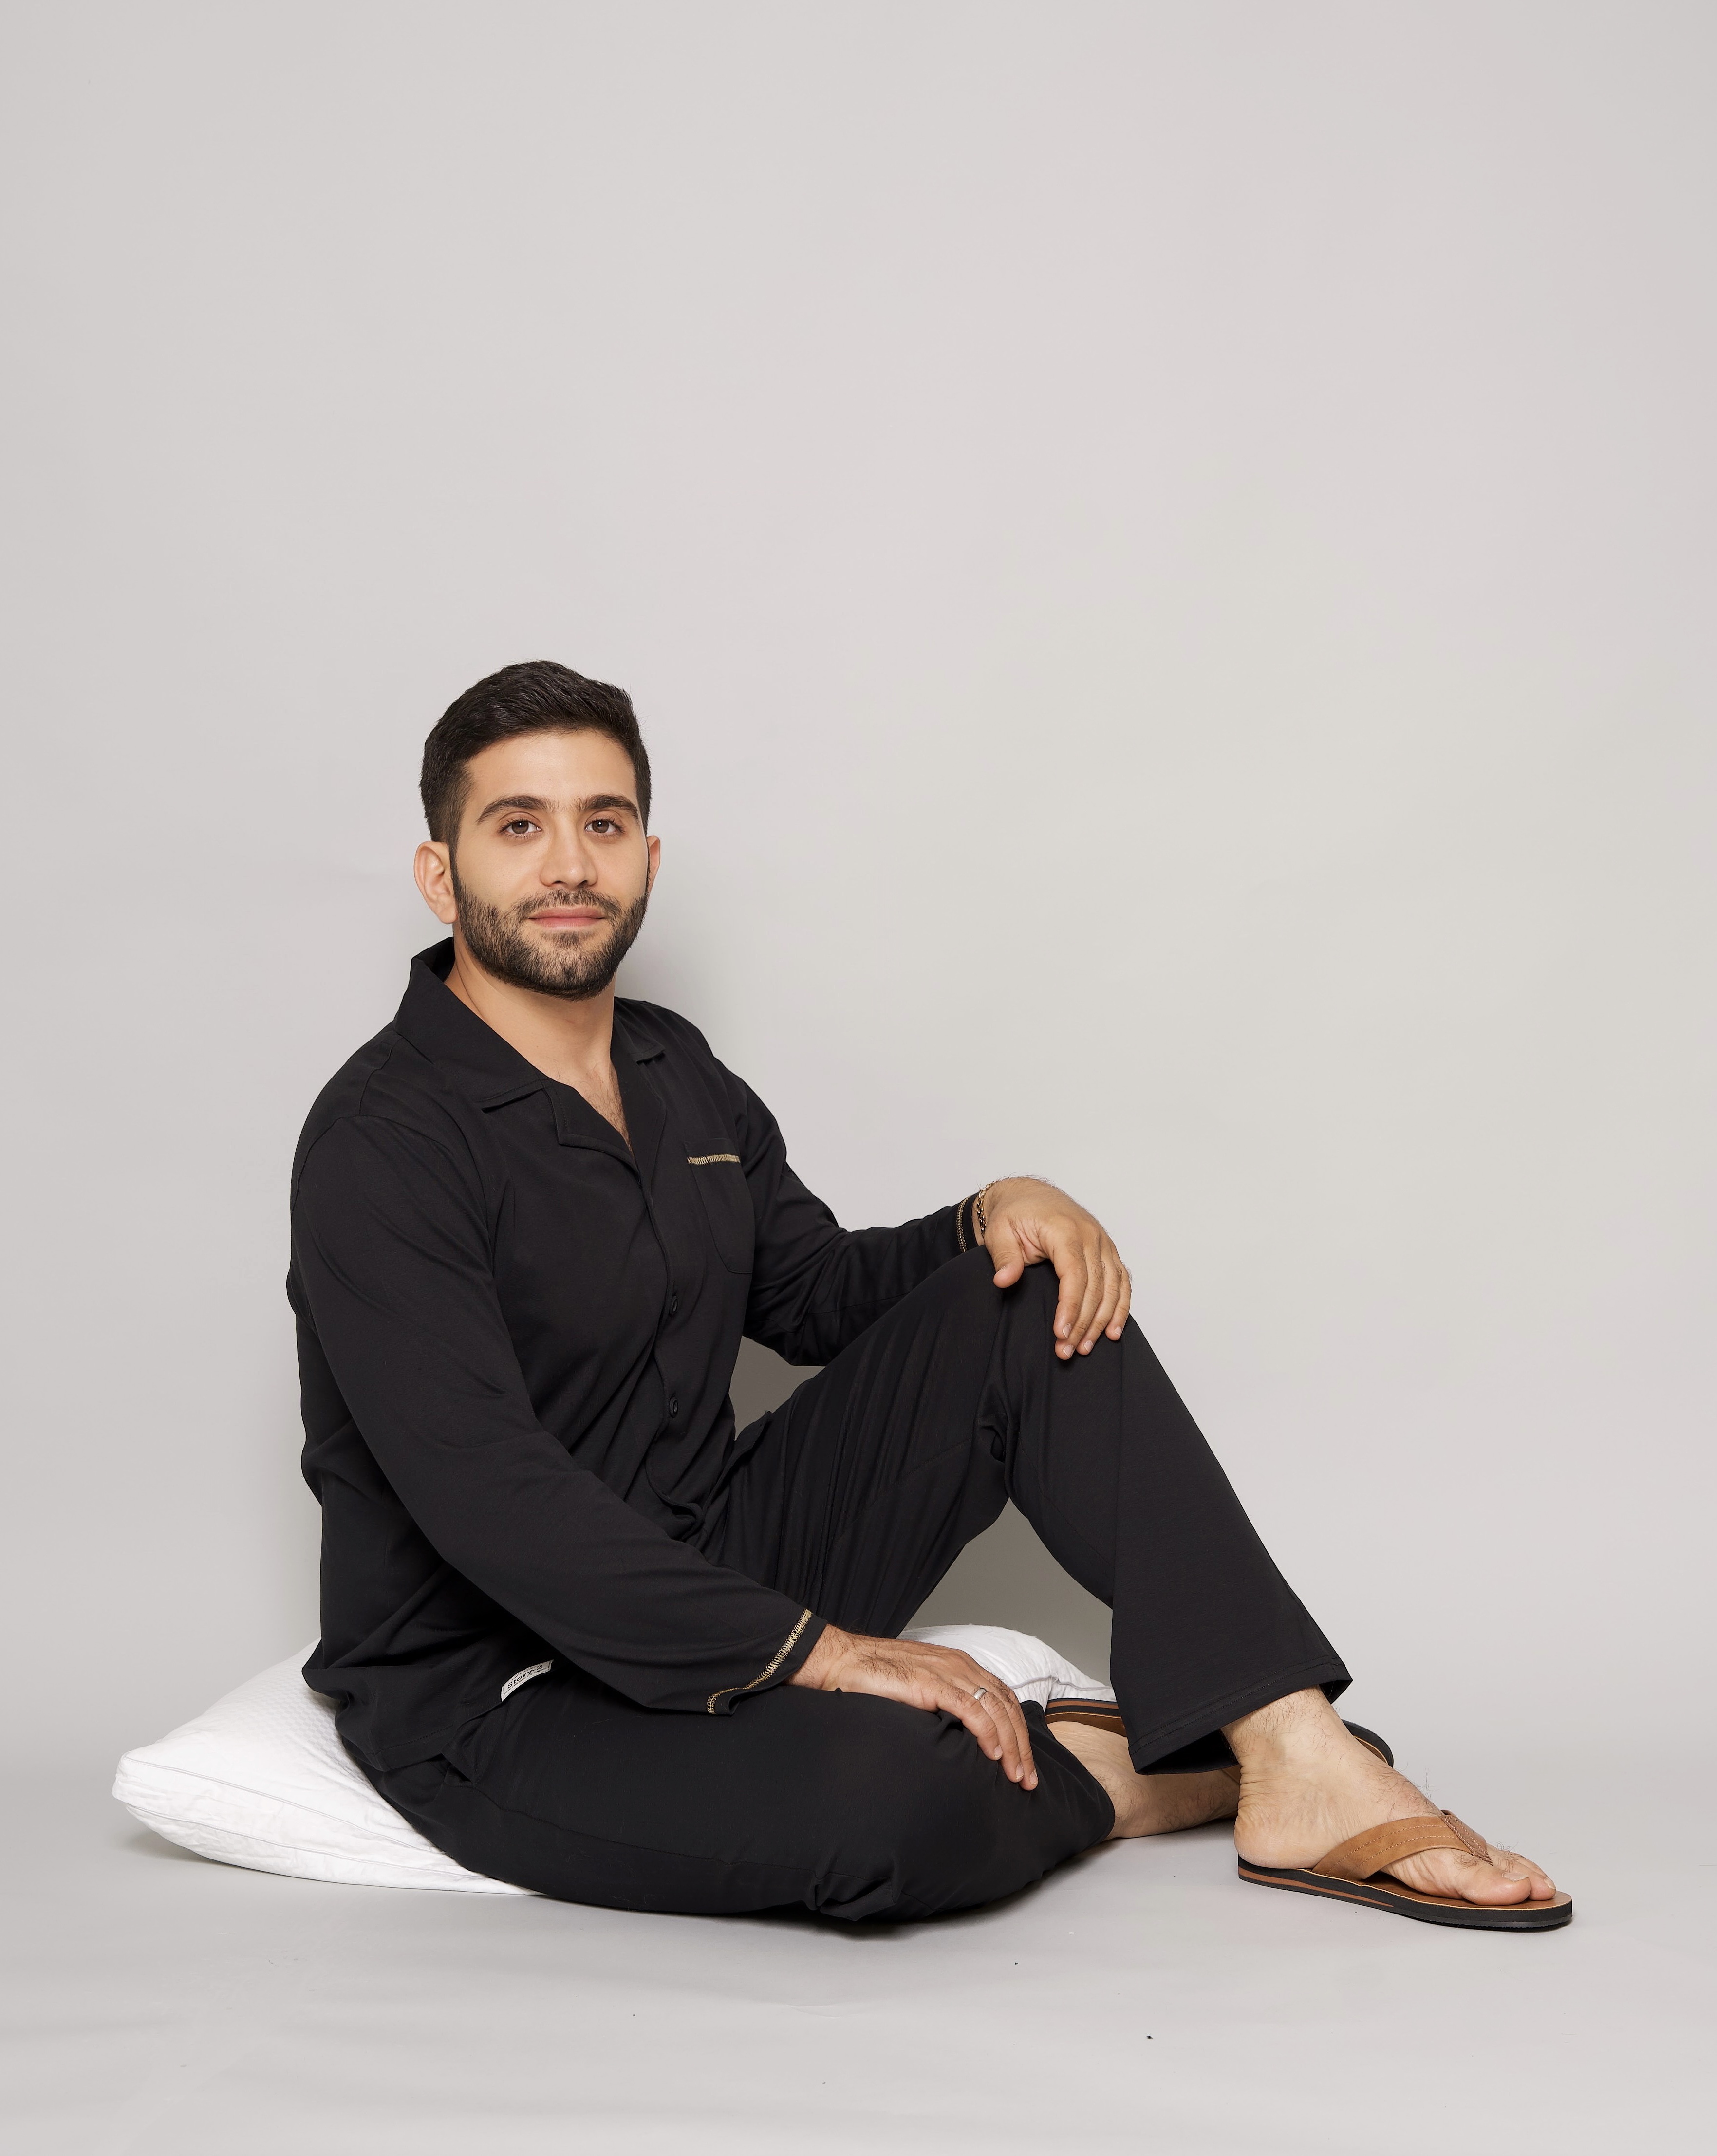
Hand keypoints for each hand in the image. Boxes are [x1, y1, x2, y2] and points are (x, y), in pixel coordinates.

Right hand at [790, 1625, 1037, 1787]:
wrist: (842, 1661)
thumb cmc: (874, 1679)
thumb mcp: (919, 1691)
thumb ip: (942, 1706)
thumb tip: (960, 1740)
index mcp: (959, 1666)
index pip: (1003, 1699)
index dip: (1018, 1732)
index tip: (1023, 1764)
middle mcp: (959, 1666)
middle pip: (1006, 1706)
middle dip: (1021, 1745)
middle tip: (1027, 1780)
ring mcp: (946, 1672)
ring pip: (994, 1709)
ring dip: (1010, 1745)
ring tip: (1015, 1775)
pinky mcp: (930, 1683)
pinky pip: (970, 1708)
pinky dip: (986, 1731)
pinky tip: (992, 1754)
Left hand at [980, 1177, 1131, 1359]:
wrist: (1029, 1196)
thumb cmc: (1015, 1214)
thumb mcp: (1000, 1231)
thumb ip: (1004, 1256)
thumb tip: (1004, 1280)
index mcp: (1065, 1230)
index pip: (1074, 1275)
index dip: (1070, 1307)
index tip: (1060, 1333)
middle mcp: (1090, 1236)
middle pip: (1095, 1287)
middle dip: (1083, 1323)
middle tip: (1067, 1351)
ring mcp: (1102, 1243)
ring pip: (1113, 1287)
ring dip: (1102, 1321)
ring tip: (1085, 1347)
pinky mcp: (1107, 1251)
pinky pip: (1121, 1281)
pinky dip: (1121, 1307)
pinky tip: (1113, 1330)